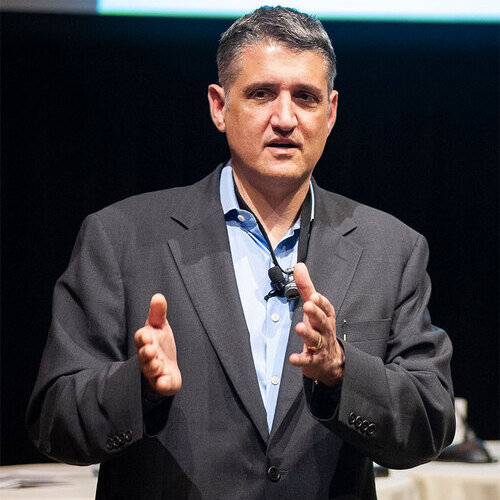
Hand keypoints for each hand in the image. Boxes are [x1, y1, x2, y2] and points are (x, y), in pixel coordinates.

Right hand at [134, 293, 181, 397]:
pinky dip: (162, 384)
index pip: (140, 338)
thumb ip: (158, 313)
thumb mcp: (160, 326)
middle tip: (150, 350)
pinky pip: (161, 385)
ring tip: (158, 364)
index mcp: (145, 342)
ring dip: (153, 367)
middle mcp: (147, 357)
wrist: (166, 368)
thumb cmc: (160, 344)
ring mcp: (154, 372)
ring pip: (150, 370)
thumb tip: (158, 296)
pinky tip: (165, 381)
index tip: (147, 335)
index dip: (143, 337)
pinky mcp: (163, 383)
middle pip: (143, 355)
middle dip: (146, 353)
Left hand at [289, 263, 343, 385]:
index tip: (314, 296)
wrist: (331, 362)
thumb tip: (299, 266)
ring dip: (307, 333)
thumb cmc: (320, 329)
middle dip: (316, 313)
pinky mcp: (313, 361)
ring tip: (299, 327)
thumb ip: (306, 287)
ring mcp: (320, 346)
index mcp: (326, 317)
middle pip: (322, 321)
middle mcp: (325, 330)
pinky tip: (293, 358)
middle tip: (308, 305)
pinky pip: (307, 360)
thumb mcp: (314, 307)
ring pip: (315, 339)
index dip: (321, 302)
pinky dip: (301, 359)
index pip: (326, 308)